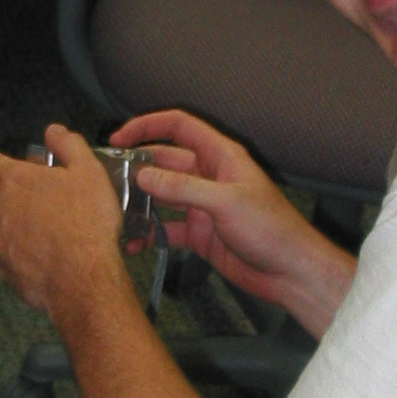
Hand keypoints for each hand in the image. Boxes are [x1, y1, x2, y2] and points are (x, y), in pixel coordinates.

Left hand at [0, 124, 131, 320]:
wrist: (82, 280)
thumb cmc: (86, 223)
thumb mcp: (89, 172)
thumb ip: (68, 145)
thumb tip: (54, 131)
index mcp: (11, 181)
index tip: (17, 172)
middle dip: (20, 200)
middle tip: (52, 206)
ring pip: (3, 229)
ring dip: (21, 229)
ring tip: (54, 236)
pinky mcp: (2, 270)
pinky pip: (9, 255)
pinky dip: (24, 254)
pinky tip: (50, 258)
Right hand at [109, 109, 356, 335]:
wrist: (290, 271)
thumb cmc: (271, 228)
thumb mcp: (225, 202)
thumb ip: (182, 188)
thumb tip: (143, 176)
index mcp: (220, 156)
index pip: (179, 127)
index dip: (148, 126)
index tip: (119, 137)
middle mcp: (208, 177)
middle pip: (164, 163)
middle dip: (136, 170)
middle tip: (106, 182)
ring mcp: (202, 206)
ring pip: (162, 197)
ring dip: (140, 204)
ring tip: (114, 215)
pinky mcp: (200, 234)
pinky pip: (167, 228)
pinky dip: (150, 234)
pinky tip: (134, 243)